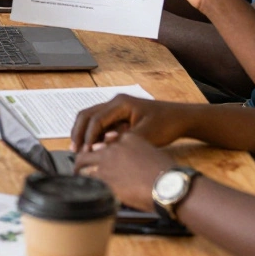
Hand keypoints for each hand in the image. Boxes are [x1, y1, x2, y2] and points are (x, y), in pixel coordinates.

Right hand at [70, 94, 198, 151]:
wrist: (180, 118)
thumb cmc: (166, 124)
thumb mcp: (146, 135)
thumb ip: (121, 141)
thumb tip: (99, 148)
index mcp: (120, 103)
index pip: (96, 119)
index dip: (88, 136)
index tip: (86, 152)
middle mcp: (115, 102)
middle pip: (86, 115)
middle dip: (79, 132)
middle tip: (74, 151)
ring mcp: (115, 107)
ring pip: (90, 118)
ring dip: (83, 133)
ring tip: (78, 150)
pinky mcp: (118, 115)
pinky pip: (99, 123)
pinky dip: (93, 134)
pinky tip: (92, 147)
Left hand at [75, 132, 175, 211]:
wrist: (169, 185)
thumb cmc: (167, 173)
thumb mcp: (152, 155)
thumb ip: (136, 153)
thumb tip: (129, 162)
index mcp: (129, 137)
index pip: (107, 139)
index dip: (100, 148)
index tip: (97, 153)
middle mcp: (115, 146)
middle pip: (90, 147)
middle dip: (83, 156)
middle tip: (80, 164)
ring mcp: (107, 160)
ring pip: (83, 161)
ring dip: (80, 169)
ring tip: (78, 175)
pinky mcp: (104, 176)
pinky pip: (88, 177)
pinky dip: (85, 181)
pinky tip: (85, 187)